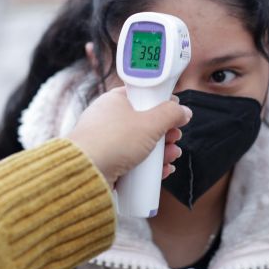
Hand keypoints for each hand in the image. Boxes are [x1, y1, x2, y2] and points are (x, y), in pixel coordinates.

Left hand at [68, 87, 191, 185]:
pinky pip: (133, 162)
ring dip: (161, 151)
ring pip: (141, 144)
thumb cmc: (112, 141)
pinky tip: (162, 170)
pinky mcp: (107, 162)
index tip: (175, 111)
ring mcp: (107, 142)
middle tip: (175, 138)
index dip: (161, 102)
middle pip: (144, 122)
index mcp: (114, 101)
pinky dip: (149, 166)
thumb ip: (170, 114)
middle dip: (165, 132)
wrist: (85, 173)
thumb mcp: (149, 123)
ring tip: (172, 156)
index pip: (142, 95)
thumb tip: (184, 111)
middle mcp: (108, 119)